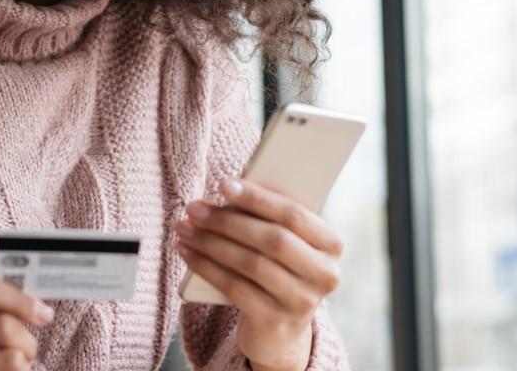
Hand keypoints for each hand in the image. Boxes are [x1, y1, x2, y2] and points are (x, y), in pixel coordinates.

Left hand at [174, 178, 342, 370]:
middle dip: (228, 221)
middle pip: (272, 239)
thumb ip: (267, 218)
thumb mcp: (284, 245)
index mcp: (331, 245)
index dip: (258, 198)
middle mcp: (324, 275)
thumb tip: (228, 191)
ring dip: (211, 242)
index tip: (224, 184)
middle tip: (194, 208)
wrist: (279, 332)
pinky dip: (207, 267)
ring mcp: (302, 302)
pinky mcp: (275, 322)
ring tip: (185, 229)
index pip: (294, 215)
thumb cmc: (277, 271)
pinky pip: (235, 288)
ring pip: (251, 263)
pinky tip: (188, 253)